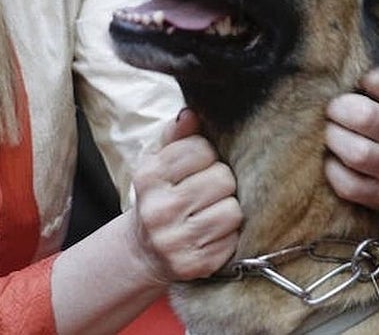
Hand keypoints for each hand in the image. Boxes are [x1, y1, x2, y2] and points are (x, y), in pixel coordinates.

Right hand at [128, 110, 242, 283]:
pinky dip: (229, 235)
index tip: (200, 165)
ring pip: (233, 210)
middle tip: (210, 189)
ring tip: (213, 210)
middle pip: (222, 179)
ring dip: (228, 208)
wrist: (144, 250)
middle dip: (222, 182)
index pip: (201, 149)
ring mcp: (175, 241)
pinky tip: (213, 233)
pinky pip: (234, 240)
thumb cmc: (160, 196)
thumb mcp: (159, 163)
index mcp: (149, 177)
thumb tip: (191, 113)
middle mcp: (158, 209)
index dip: (208, 155)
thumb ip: (177, 136)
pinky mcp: (194, 265)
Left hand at [324, 65, 378, 214]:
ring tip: (332, 136)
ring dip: (334, 140)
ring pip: (356, 153)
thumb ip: (378, 87)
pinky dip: (333, 171)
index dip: (363, 78)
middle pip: (363, 116)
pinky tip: (335, 162)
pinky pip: (347, 184)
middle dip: (338, 110)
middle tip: (333, 112)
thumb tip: (333, 65)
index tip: (357, 83)